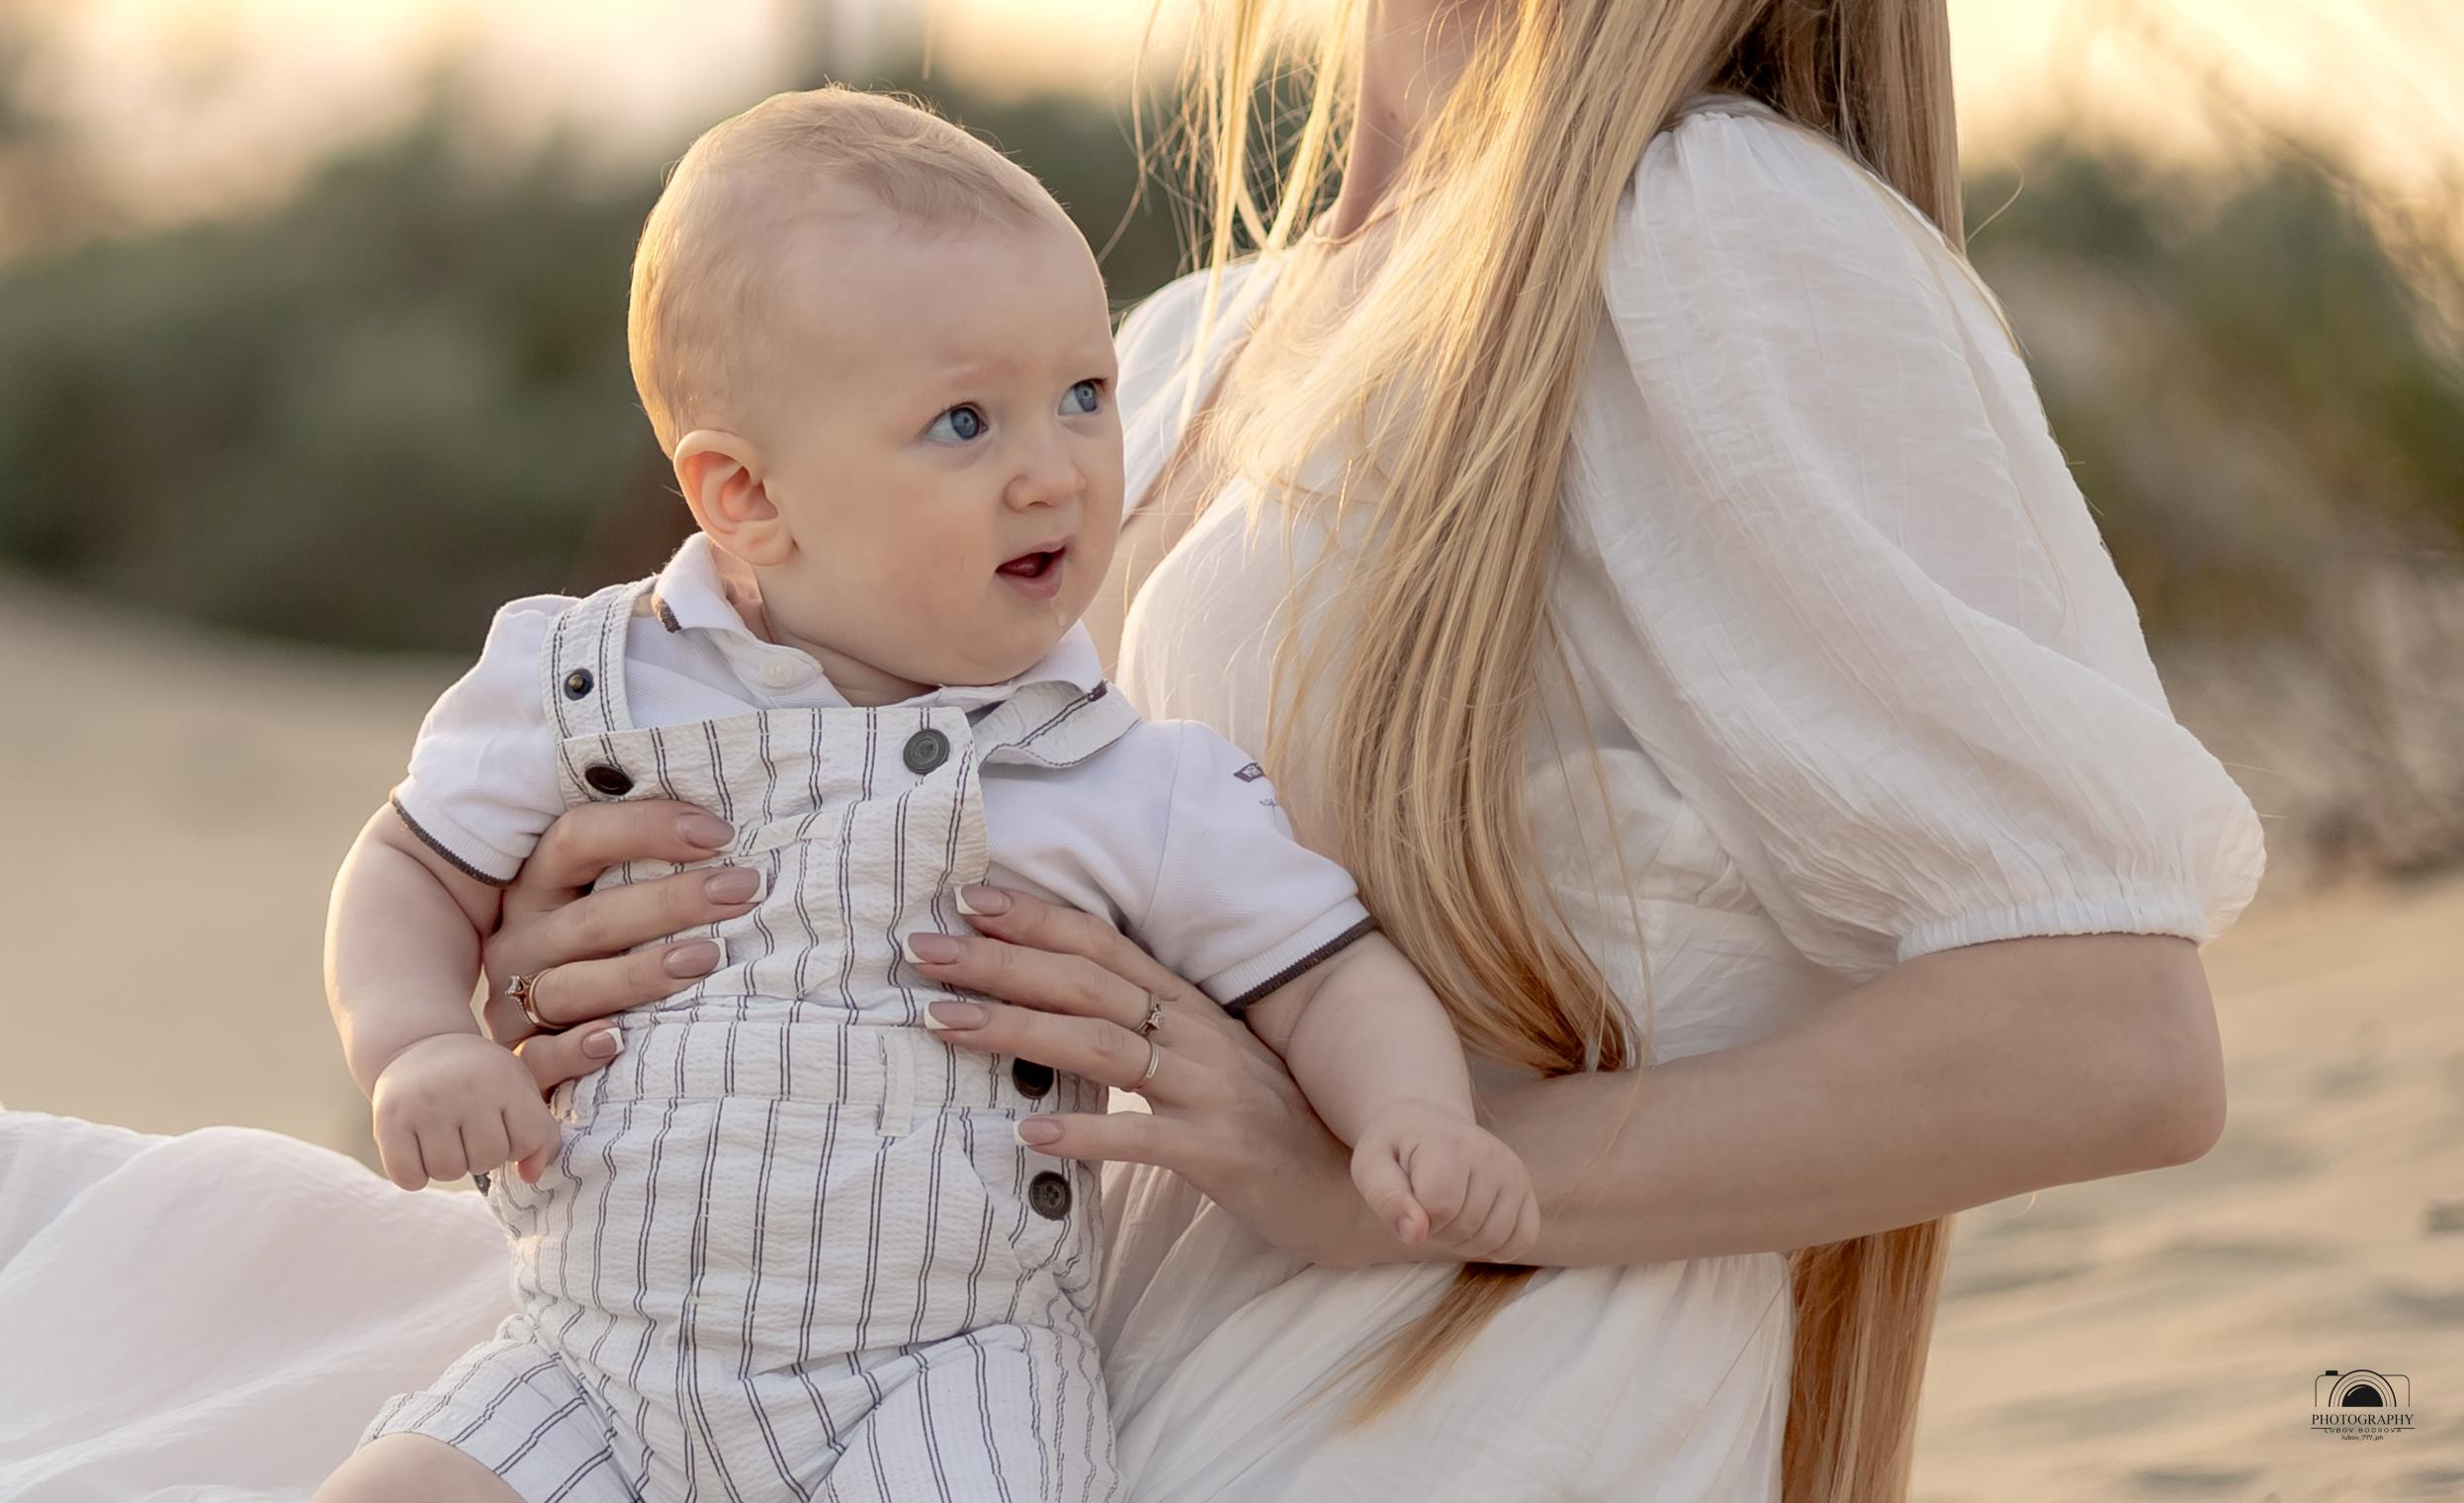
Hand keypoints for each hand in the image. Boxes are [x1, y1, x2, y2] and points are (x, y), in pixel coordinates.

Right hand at [370, 1033, 561, 1190]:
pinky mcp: (389, 1120)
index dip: (519, 1145)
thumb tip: (530, 1177)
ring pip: (448, 1172)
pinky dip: (414, 1175)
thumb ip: (540, 1134)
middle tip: (468, 1131)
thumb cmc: (480, 1078)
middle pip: (487, 1160)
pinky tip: (418, 1149)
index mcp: (505, 1079)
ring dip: (448, 1166)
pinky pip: (408, 1178)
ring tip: (445, 1137)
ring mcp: (425, 1105)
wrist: (420, 1046)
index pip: (528, 1141)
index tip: (504, 1127)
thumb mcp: (518, 1091)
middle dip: (481, 1155)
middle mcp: (465, 1089)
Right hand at [479, 799, 764, 1104]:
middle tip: (743, 891)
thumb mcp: (609, 896)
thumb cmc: (609, 946)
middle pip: (590, 918)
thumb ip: (645, 866)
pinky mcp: (518, 1059)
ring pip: (569, 987)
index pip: (576, 838)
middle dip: (672, 902)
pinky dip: (573, 1051)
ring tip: (708, 958)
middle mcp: (521, 941)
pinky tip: (616, 1040)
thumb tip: (724, 831)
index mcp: (537, 886)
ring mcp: (512, 1002)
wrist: (542, 1049)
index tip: (721, 834)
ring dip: (639, 973)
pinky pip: (537, 1059)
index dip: (646, 828)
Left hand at [905, 885, 1421, 1268]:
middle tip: (922, 950)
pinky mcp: (1223, 1151)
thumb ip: (1146, 1038)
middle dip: (999, 960)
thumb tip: (1053, 1016)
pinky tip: (1027, 1133)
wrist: (1360, 1191)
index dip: (1036, 918)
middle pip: (1087, 982)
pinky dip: (1085, 1130)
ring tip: (943, 1022)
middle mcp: (1201, 1035)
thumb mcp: (1208, 1068)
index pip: (1103, 945)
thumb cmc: (1274, 1128)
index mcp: (1192, 1009)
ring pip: (1104, 1044)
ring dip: (1017, 1028)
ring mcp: (1213, 1089)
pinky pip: (1145, 1136)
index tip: (966, 898)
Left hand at [1348, 1101, 1540, 1260]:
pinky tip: (1477, 1228)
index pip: (1439, 1207)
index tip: (1409, 1197)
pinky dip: (1499, 1247)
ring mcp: (1512, 1168)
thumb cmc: (1395, 1149)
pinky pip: (1524, 1238)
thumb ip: (1386, 1199)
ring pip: (1495, 1238)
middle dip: (1439, 1230)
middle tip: (1426, 1206)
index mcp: (1445, 1142)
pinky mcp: (1525, 1185)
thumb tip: (1415, 1234)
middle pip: (1466, 1226)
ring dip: (1465, 1242)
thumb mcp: (1370, 1167)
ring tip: (1449, 1215)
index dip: (1417, 1216)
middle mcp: (1487, 1151)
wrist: (1426, 1124)